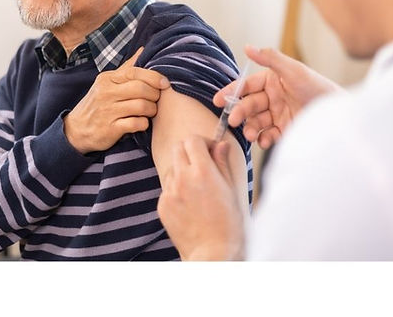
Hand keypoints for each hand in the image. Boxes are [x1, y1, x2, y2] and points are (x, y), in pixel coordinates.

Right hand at [64, 46, 169, 153]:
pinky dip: (143, 123)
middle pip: (141, 89)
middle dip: (155, 95)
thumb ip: (127, 68)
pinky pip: (136, 124)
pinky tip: (141, 123)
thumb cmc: (98, 104)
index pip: (135, 72)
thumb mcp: (107, 83)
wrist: (76, 129)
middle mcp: (107, 93)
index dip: (154, 77)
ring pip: (141, 106)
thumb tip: (143, 50)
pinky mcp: (110, 129)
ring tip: (150, 112)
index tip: (165, 83)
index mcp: (108, 79)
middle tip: (156, 100)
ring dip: (151, 110)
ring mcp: (108, 111)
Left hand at [157, 135, 245, 260]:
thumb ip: (222, 163)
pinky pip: (167, 188)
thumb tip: (220, 144)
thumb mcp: (231, 189)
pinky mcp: (162, 205)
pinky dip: (176, 190)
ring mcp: (169, 192)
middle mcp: (182, 178)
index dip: (202, 142)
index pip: (192, 140)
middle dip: (189, 151)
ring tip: (197, 188)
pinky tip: (190, 204)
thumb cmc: (228, 223)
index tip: (210, 150)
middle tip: (201, 163)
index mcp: (202, 171)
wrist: (212, 252)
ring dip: (182, 170)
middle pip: (177, 148)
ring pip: (171, 168)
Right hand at [214, 45, 342, 149]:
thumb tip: (247, 47)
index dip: (232, 92)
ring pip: (256, 122)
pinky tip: (264, 141)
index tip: (218, 100)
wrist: (336, 112)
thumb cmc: (317, 86)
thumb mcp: (293, 69)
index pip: (247, 86)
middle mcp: (273, 97)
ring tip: (250, 134)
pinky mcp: (285, 130)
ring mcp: (278, 114)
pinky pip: (268, 135)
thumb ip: (270, 58)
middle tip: (234, 121)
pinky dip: (263, 139)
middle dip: (240, 113)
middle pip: (249, 105)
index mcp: (272, 80)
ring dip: (250, 128)